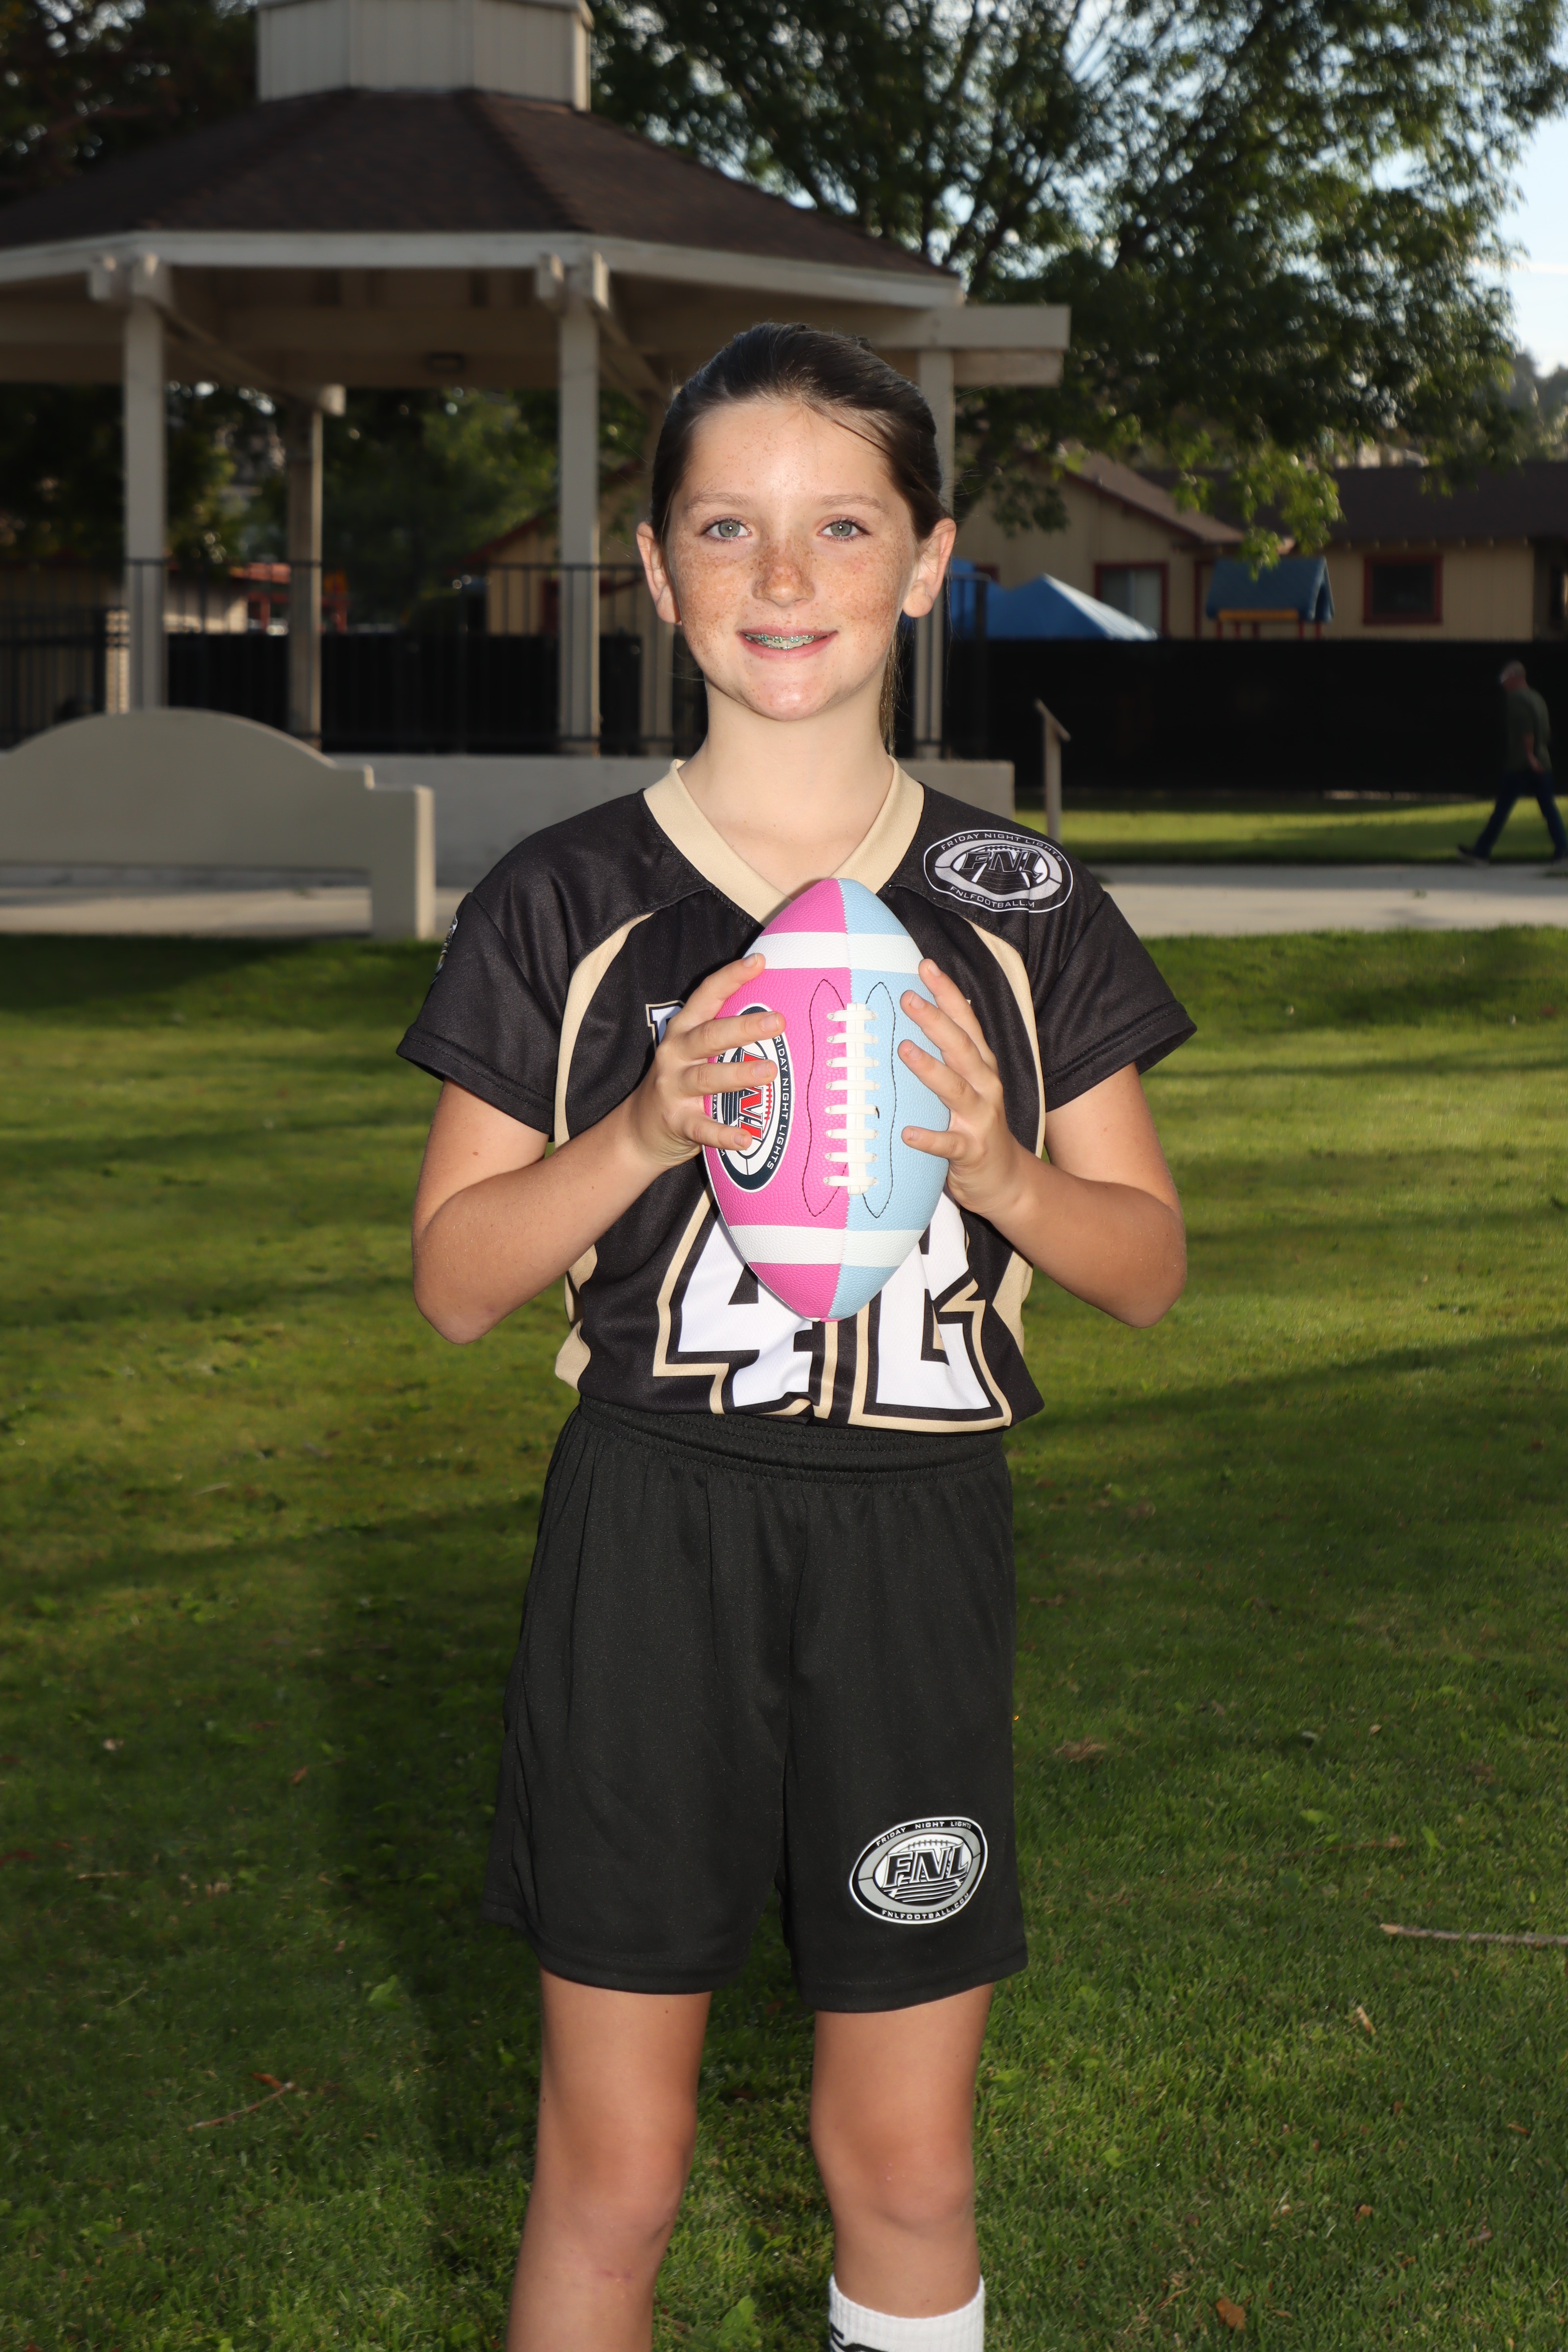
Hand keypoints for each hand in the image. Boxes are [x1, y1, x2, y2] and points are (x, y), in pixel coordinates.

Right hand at [623, 953, 781, 1172]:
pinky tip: (747, 1138)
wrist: (638, 1130)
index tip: (758, 962)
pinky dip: (724, 1134)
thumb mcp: (694, 1052)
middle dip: (742, 1027)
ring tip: (769, 1072)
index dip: (730, 978)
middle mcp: (675, 1054)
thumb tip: (777, 1017)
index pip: (705, 997)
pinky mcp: (677, 1122)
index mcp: (683, 1031)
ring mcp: (674, 1088)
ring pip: (707, 1078)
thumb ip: (724, 1036)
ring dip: (738, 1075)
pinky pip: (702, 1128)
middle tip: (777, 1022)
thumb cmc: (681, 1083)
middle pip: (709, 1036)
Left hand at [898, 959, 1028, 1222]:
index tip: (926, 966)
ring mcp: (981, 1119)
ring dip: (931, 1069)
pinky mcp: (972, 1151)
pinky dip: (929, 1138)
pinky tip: (907, 1133)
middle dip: (936, 1020)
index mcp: (982, 1067)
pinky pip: (949, 1144)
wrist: (1008, 1181)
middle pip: (962, 1048)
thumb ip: (949, 1059)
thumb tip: (916, 1021)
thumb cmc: (977, 1127)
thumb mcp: (969, 1086)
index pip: (967, 1023)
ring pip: (956, 1089)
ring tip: (905, 1050)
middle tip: (908, 998)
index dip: (948, 993)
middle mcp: (985, 1087)